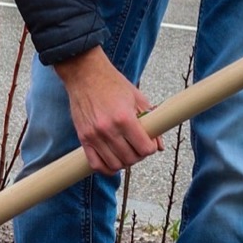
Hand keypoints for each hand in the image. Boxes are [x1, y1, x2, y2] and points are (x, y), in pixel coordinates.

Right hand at [56, 47, 158, 173]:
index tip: (149, 143)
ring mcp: (94, 136)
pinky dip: (107, 168)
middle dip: (139, 155)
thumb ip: (150, 122)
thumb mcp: (137, 98)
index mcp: (125, 118)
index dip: (150, 148)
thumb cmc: (112, 84)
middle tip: (138, 146)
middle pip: (131, 159)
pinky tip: (112, 161)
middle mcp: (108, 129)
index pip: (144, 148)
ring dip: (124, 162)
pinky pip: (96, 164)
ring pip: (115, 165)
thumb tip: (159, 146)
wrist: (85, 74)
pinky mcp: (83, 138)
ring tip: (126, 152)